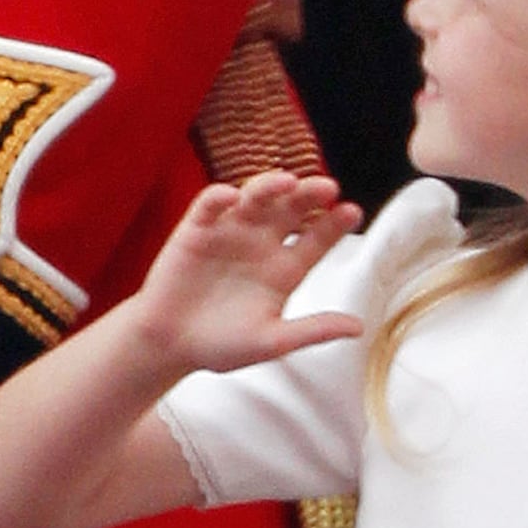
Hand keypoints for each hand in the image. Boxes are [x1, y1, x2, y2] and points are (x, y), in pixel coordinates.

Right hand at [127, 172, 364, 377]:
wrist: (169, 345)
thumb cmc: (221, 345)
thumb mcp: (272, 342)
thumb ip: (312, 330)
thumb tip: (358, 327)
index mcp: (284, 270)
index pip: (316, 239)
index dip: (334, 225)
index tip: (352, 212)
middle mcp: (261, 245)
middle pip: (291, 210)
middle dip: (309, 196)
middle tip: (326, 188)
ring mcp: (229, 234)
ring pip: (254, 198)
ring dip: (270, 187)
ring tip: (287, 182)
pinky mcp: (196, 230)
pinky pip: (209, 206)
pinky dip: (219, 197)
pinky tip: (231, 196)